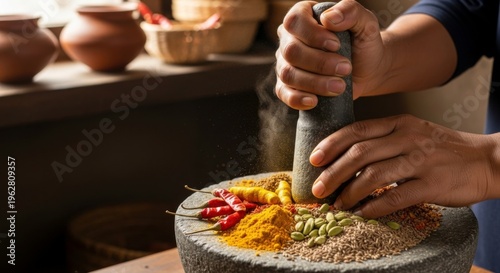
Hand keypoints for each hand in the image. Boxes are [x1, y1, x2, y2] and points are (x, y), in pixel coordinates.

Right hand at [275, 0, 385, 109]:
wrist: (368, 69)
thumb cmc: (363, 43)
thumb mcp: (366, 22)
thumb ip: (351, 11)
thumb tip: (328, 19)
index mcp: (303, 17)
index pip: (295, 22)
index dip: (313, 35)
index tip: (336, 45)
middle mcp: (289, 39)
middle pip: (291, 51)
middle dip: (319, 63)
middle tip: (346, 68)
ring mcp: (286, 63)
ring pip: (288, 74)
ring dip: (314, 82)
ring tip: (340, 87)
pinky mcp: (288, 86)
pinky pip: (283, 93)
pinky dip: (297, 99)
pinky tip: (315, 101)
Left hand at [309, 114, 499, 218]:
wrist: (486, 160)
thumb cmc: (444, 148)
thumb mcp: (414, 131)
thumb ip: (385, 138)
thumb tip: (348, 156)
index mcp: (399, 124)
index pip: (357, 131)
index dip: (332, 145)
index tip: (314, 159)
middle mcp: (407, 139)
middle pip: (360, 154)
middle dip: (333, 172)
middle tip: (318, 189)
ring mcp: (420, 161)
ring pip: (373, 176)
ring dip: (349, 193)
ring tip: (337, 205)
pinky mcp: (432, 185)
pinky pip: (395, 197)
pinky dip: (374, 207)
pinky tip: (362, 213)